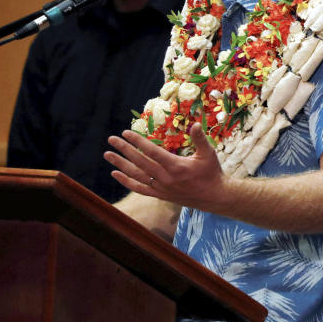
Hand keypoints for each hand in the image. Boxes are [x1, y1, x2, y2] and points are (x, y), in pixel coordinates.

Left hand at [105, 122, 230, 212]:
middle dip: (124, 149)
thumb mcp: (208, 154)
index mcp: (176, 166)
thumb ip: (200, 139)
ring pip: (136, 175)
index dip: (137, 141)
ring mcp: (161, 187)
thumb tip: (194, 124)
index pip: (151, 151)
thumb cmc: (212, 172)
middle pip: (139, 162)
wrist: (214, 197)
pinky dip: (126, 181)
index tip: (126, 133)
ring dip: (120, 164)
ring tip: (108, 155)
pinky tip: (115, 174)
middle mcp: (165, 178)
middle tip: (111, 139)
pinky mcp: (160, 195)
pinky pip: (139, 188)